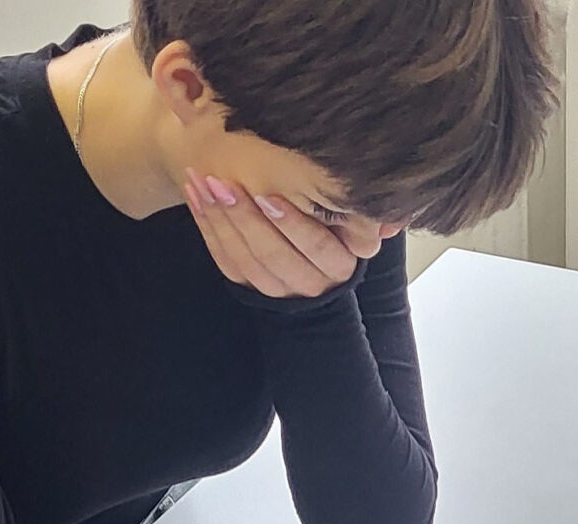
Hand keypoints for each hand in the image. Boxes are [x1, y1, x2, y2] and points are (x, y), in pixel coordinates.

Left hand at [181, 170, 381, 298]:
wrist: (315, 277)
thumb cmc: (338, 231)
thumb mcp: (356, 222)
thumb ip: (358, 211)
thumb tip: (381, 211)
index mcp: (338, 265)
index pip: (314, 245)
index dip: (291, 222)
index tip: (270, 194)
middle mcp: (307, 283)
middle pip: (272, 252)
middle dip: (243, 216)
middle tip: (221, 182)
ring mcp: (274, 288)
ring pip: (243, 258)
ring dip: (218, 219)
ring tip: (201, 182)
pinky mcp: (247, 286)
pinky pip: (224, 260)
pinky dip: (207, 229)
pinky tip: (195, 198)